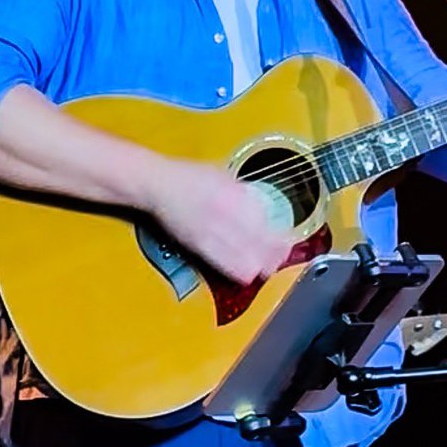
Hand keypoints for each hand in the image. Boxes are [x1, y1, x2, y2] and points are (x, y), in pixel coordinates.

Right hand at [145, 158, 293, 285]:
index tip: (287, 242)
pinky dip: (240, 270)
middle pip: (264, 245)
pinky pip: (227, 265)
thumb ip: (245, 194)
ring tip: (266, 267)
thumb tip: (262, 209)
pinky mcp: (200, 246)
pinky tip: (246, 270)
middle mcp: (230, 213)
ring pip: (249, 260)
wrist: (160, 184)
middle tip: (280, 258)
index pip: (271, 224)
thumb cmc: (190, 176)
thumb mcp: (226, 176)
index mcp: (239, 194)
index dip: (282, 238)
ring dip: (261, 266)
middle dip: (276, 255)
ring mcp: (215, 231)